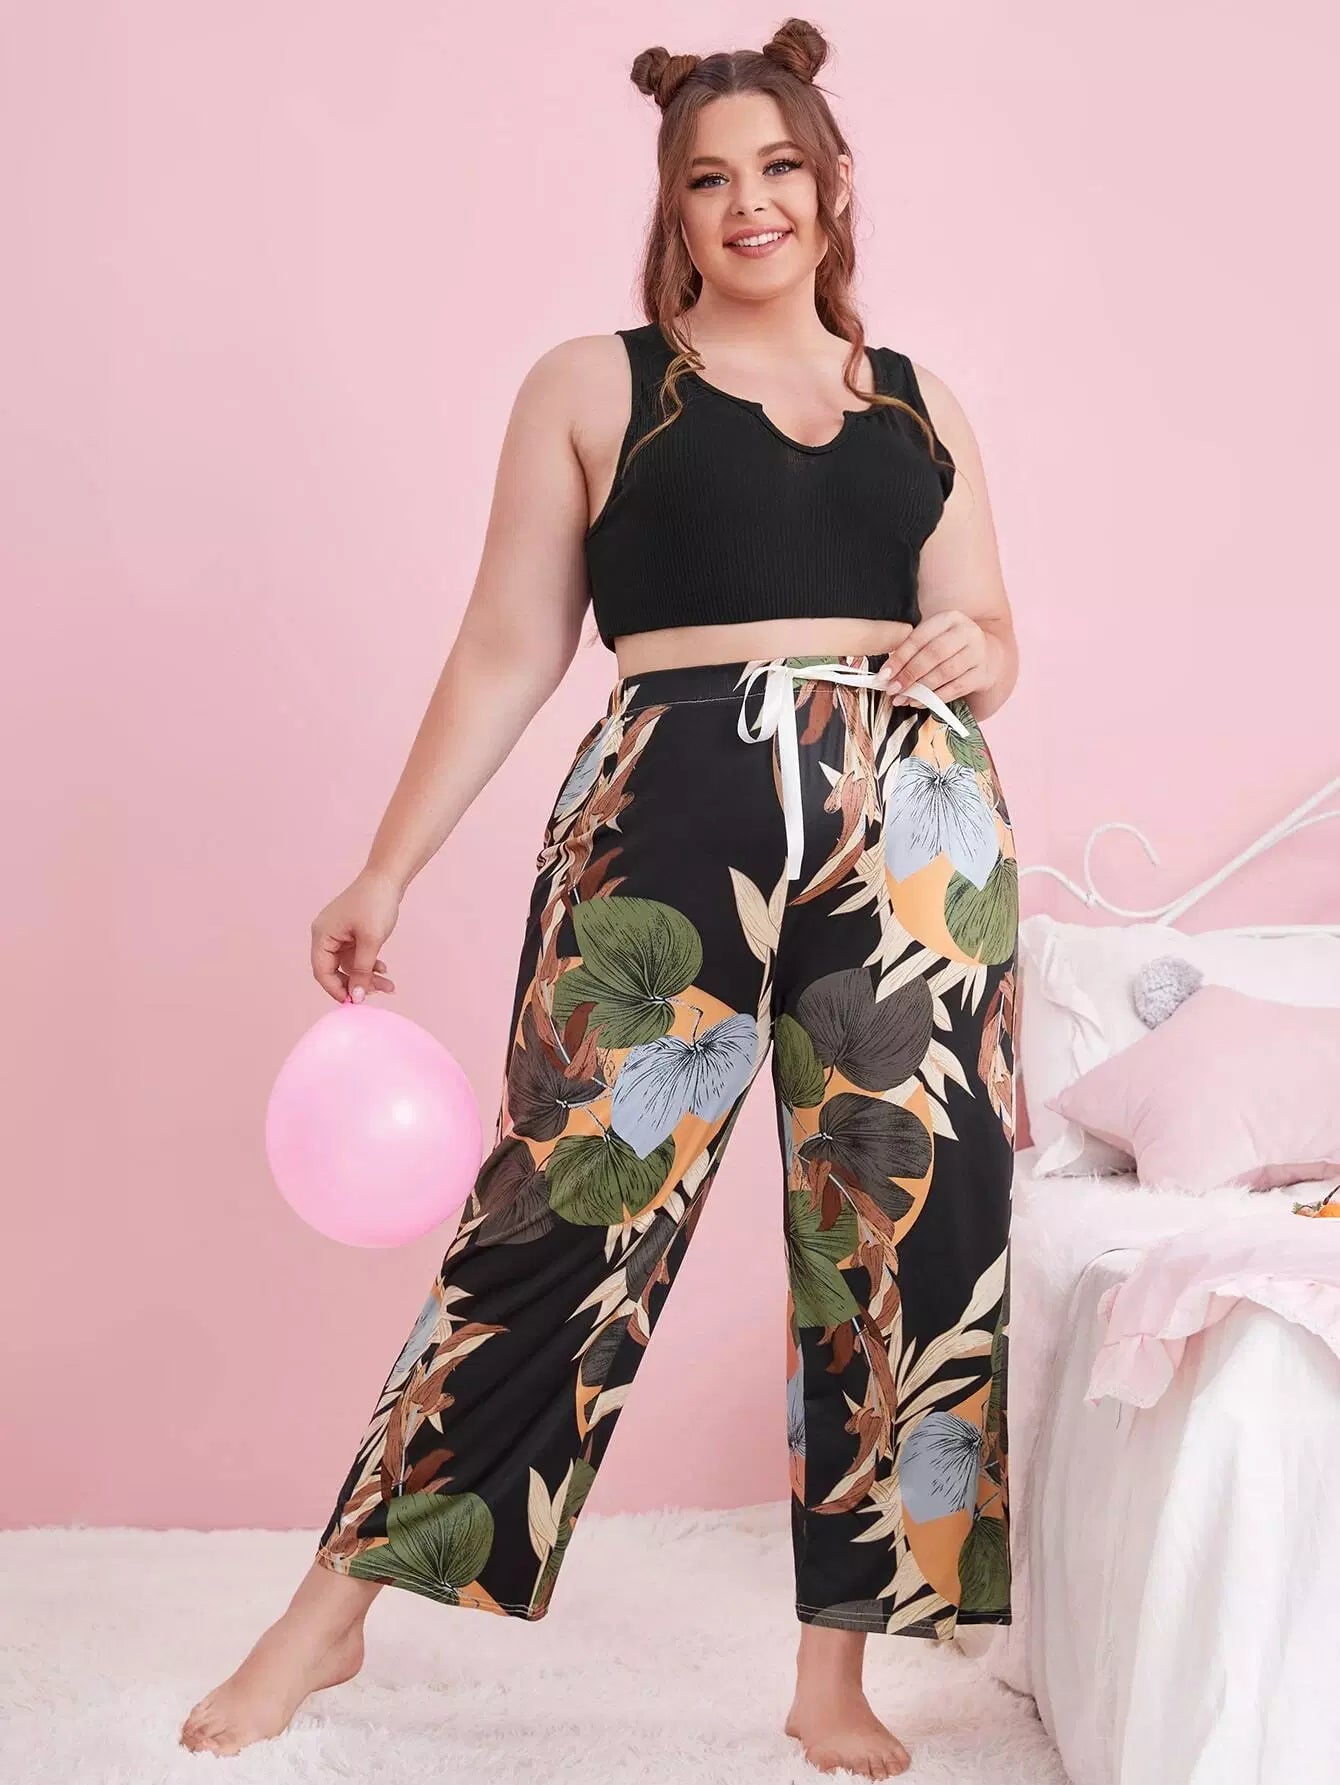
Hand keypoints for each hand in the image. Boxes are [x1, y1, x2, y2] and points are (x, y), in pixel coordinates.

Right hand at [310, 868, 401, 1003]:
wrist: (388, 878)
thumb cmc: (376, 903)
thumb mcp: (371, 940)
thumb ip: (362, 971)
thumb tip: (355, 998)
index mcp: (322, 935)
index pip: (322, 971)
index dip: (336, 989)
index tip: (353, 1004)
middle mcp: (325, 935)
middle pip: (334, 970)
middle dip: (356, 984)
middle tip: (376, 994)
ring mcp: (338, 933)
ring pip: (349, 965)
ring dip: (367, 976)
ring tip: (389, 985)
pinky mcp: (350, 932)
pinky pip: (356, 955)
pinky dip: (369, 964)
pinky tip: (384, 969)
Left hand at [875, 612, 994, 707]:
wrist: (985, 654)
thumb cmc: (948, 647)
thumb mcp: (932, 639)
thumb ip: (911, 651)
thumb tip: (886, 675)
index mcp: (949, 618)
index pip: (920, 638)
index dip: (900, 657)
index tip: (885, 674)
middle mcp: (966, 632)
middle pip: (934, 654)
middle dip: (910, 674)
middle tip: (893, 689)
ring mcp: (977, 653)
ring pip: (945, 672)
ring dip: (921, 689)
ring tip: (903, 699)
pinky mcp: (982, 673)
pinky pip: (956, 688)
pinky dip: (935, 697)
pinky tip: (920, 702)